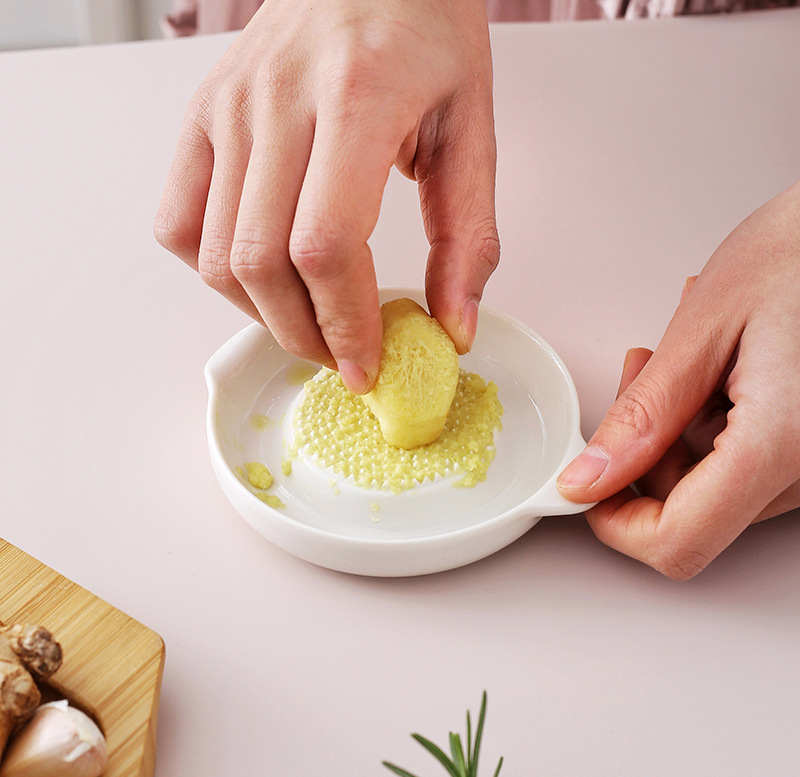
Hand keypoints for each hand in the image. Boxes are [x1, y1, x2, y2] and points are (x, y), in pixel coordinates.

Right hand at [154, 0, 498, 393]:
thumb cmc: (426, 29)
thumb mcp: (472, 128)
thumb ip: (468, 235)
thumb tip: (454, 325)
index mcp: (356, 98)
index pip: (324, 246)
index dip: (343, 324)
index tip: (366, 364)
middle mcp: (277, 100)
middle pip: (261, 263)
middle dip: (304, 335)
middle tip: (342, 356)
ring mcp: (229, 107)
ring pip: (215, 255)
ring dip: (261, 314)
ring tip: (307, 323)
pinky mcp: (203, 115)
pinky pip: (179, 222)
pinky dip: (213, 271)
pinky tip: (261, 275)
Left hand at [557, 181, 799, 578]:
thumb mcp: (705, 329)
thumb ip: (643, 417)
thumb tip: (588, 478)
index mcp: (780, 445)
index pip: (678, 542)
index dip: (615, 522)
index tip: (584, 482)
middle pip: (692, 517)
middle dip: (642, 458)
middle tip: (640, 380)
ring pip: (714, 491)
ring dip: (676, 434)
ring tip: (689, 358)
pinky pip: (746, 465)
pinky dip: (712, 426)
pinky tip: (719, 368)